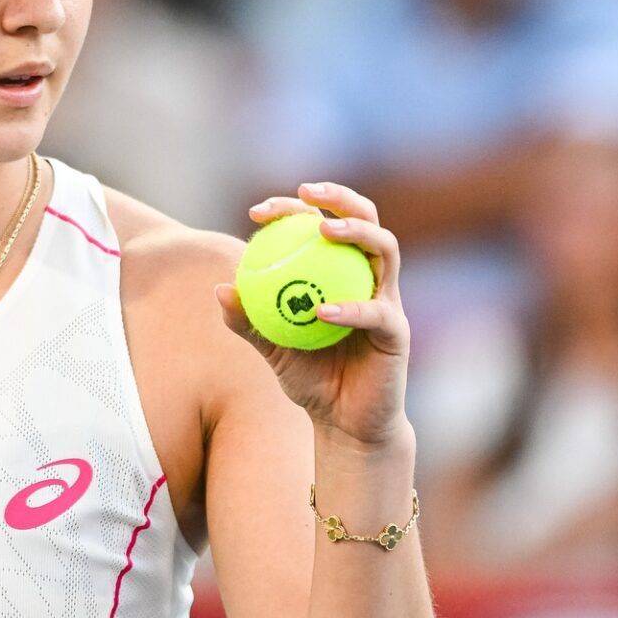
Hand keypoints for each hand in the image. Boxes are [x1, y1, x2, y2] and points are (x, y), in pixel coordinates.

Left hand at [215, 181, 410, 449]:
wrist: (345, 424)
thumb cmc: (311, 381)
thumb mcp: (271, 348)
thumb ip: (248, 321)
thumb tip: (220, 288)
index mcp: (340, 273)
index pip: (321, 224)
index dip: (292, 209)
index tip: (258, 211)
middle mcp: (368, 278)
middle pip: (366, 219)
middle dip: (339, 197)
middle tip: (305, 194)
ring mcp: (388, 300)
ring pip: (385, 250)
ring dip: (356, 232)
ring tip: (323, 230)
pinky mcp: (397, 331)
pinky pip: (376, 313)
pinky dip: (350, 309)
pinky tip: (322, 310)